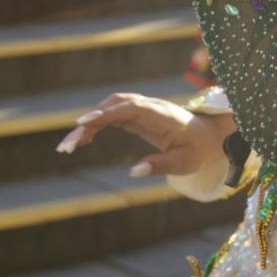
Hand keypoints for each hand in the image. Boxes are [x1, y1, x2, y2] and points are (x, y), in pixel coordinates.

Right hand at [57, 92, 233, 176]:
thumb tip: (134, 171)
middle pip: (114, 105)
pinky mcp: (139, 116)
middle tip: (67, 144)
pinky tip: (85, 140)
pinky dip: (98, 125)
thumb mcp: (183, 163)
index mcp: (162, 115)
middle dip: (90, 121)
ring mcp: (143, 109)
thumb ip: (160, 165)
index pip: (130, 108)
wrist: (209, 135)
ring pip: (111, 108)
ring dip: (90, 123)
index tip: (83, 122)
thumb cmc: (197, 149)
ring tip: (69, 145)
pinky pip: (114, 116)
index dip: (106, 112)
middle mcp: (150, 107)